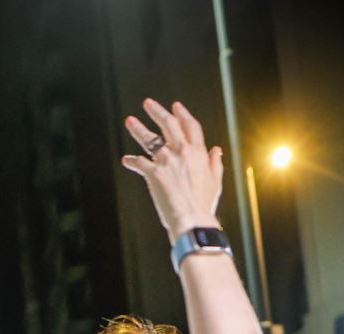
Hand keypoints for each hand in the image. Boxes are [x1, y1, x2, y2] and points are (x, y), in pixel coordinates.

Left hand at [121, 99, 224, 242]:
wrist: (192, 219)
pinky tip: (126, 160)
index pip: (190, 126)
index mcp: (199, 152)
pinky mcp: (153, 173)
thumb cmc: (204, 204)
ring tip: (129, 120)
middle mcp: (182, 152)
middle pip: (168, 124)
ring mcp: (166, 161)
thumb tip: (216, 149)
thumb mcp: (215, 181)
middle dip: (157, 112)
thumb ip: (215, 163)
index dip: (182, 114)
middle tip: (148, 103)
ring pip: (150, 138)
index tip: (175, 106)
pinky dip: (132, 161)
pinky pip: (139, 162)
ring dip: (138, 128)